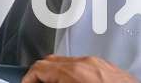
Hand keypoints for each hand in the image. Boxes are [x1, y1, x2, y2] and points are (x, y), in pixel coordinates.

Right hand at [22, 55, 137, 82]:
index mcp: (75, 73)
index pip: (40, 68)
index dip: (28, 78)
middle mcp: (87, 63)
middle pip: (51, 61)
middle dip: (40, 74)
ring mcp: (100, 64)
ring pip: (68, 62)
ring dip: (57, 74)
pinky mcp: (111, 69)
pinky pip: (84, 66)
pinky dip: (73, 74)